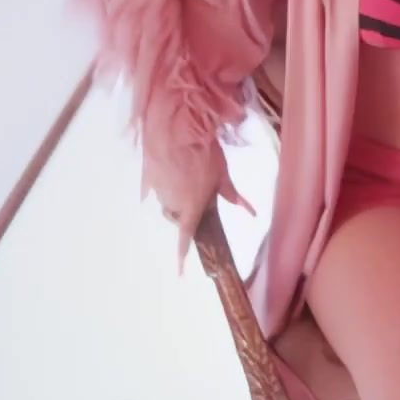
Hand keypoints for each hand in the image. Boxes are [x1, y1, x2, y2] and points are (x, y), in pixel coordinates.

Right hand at [157, 149, 253, 274]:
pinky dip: (162, 185)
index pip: (186, 236)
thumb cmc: (204, 151)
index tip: (179, 273)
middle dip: (186, 210)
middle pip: (178, 215)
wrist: (176, 126)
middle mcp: (171, 203)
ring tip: (187, 172)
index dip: (182, 256)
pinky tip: (169, 170)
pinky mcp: (146, 178)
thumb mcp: (223, 174)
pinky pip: (153, 188)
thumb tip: (252, 213)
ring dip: (176, 195)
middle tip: (198, 191)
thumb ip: (234, 196)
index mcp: (191, 206)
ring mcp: (156, 191)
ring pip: (167, 201)